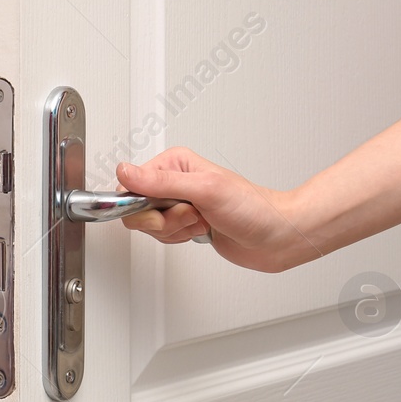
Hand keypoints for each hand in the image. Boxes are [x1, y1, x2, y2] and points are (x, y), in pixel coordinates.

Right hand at [115, 148, 315, 271]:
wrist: (275, 236)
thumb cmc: (252, 208)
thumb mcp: (204, 190)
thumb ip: (161, 182)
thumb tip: (125, 172)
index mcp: (174, 163)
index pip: (131, 184)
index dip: (142, 203)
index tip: (164, 210)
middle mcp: (173, 181)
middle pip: (138, 208)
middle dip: (163, 220)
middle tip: (190, 215)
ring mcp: (178, 204)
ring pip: (150, 225)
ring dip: (176, 230)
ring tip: (201, 222)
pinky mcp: (183, 224)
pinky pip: (162, 236)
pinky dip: (180, 238)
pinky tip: (201, 231)